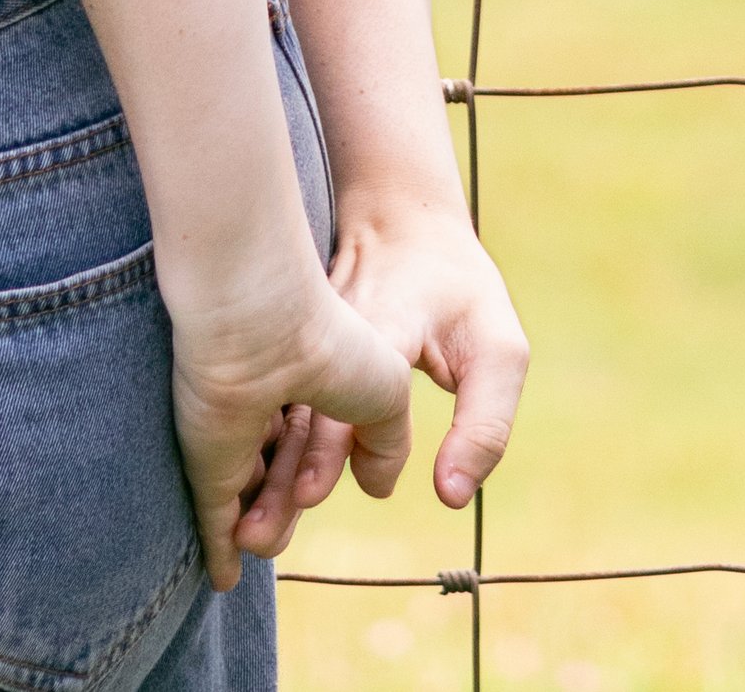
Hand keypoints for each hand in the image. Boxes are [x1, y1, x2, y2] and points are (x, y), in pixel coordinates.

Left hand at [172, 275, 411, 590]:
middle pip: (280, 474)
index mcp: (303, 378)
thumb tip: (378, 488)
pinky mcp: (204, 459)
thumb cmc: (330, 343)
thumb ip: (386, 443)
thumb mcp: (386, 394)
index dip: (322, 468)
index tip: (323, 478)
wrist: (262, 326)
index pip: (312, 441)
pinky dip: (218, 549)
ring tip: (262, 537)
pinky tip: (224, 578)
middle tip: (299, 503)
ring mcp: (229, 431)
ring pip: (249, 499)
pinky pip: (212, 516)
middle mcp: (261, 402)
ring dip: (263, 529)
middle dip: (288, 504)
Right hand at [234, 199, 526, 554]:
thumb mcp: (498, 348)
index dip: (329, 442)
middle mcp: (336, 327)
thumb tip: (451, 497)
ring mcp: (308, 332)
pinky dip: (266, 442)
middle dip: (281, 473)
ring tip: (246, 530)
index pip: (352, 385)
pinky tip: (249, 491)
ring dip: (266, 467)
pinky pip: (276, 396)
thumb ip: (484, 425)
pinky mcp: (294, 340)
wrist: (403, 213)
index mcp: (387, 321)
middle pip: (301, 405)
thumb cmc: (458, 288)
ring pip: (280, 404)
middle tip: (257, 533)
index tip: (313, 493)